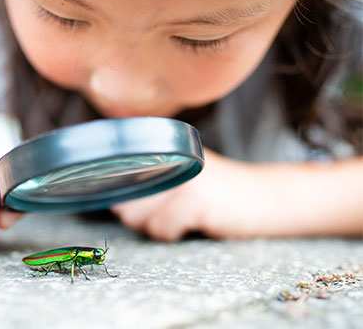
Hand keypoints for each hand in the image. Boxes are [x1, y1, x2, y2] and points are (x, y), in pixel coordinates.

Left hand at [111, 148, 272, 240]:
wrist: (265, 197)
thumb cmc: (217, 192)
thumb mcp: (181, 173)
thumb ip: (148, 178)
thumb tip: (115, 201)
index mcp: (161, 147)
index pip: (117, 174)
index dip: (124, 196)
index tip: (141, 202)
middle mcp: (167, 155)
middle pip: (123, 201)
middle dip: (140, 216)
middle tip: (172, 211)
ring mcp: (180, 175)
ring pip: (137, 217)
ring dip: (157, 225)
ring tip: (184, 215)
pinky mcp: (194, 198)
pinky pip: (161, 229)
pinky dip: (173, 233)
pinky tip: (194, 222)